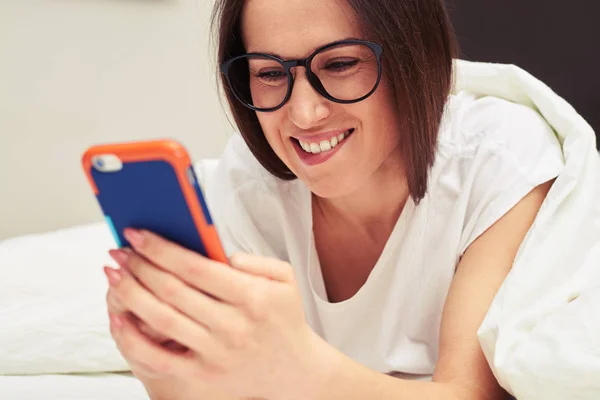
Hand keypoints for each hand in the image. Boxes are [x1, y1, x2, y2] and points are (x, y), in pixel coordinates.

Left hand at [104, 228, 324, 399]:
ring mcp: (216, 354)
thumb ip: (255, 260)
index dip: (161, 248)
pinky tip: (118, 318)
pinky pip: (158, 359)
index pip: (196, 267)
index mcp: (253, 297)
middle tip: (120, 250)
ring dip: (130, 293)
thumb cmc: (284, 319)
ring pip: (161, 320)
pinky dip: (132, 339)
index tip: (138, 234)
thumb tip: (218, 253)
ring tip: (113, 273)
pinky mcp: (203, 377)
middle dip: (138, 265)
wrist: (294, 370)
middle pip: (172, 290)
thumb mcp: (285, 279)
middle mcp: (233, 326)